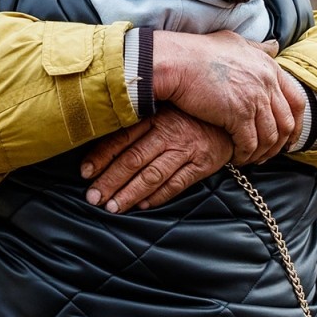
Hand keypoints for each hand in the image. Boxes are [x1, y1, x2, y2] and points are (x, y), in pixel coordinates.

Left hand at [80, 107, 232, 212]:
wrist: (231, 119)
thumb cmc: (190, 115)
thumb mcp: (164, 109)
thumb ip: (139, 122)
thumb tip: (102, 136)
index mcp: (156, 116)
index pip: (122, 138)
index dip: (101, 156)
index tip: (85, 172)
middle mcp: (169, 132)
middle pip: (133, 160)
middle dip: (110, 181)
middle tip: (93, 198)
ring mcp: (186, 150)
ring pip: (152, 175)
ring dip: (130, 193)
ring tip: (112, 207)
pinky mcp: (202, 164)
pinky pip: (177, 184)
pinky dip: (158, 196)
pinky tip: (142, 206)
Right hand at [151, 30, 305, 164]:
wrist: (176, 61)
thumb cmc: (198, 51)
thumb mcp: (235, 42)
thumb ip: (257, 48)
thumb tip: (274, 47)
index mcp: (269, 67)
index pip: (296, 101)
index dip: (296, 124)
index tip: (288, 138)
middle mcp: (267, 82)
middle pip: (286, 123)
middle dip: (279, 144)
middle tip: (268, 154)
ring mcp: (255, 98)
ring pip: (270, 137)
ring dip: (261, 153)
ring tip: (250, 158)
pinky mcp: (238, 114)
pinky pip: (250, 144)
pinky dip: (245, 155)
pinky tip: (236, 158)